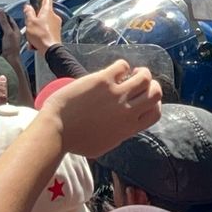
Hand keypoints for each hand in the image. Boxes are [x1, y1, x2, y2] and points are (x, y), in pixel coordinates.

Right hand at [0, 10, 21, 58]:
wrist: (8, 61)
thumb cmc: (12, 49)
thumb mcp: (8, 33)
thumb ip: (4, 22)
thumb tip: (1, 12)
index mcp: (16, 29)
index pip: (9, 18)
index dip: (3, 14)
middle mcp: (12, 34)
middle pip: (4, 24)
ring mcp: (7, 39)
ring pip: (0, 30)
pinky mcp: (2, 44)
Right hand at [23, 0, 61, 52]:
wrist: (50, 50)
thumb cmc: (41, 36)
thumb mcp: (30, 22)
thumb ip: (28, 12)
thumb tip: (27, 7)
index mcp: (48, 11)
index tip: (36, 0)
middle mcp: (54, 17)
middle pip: (43, 13)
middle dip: (35, 18)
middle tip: (29, 22)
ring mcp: (56, 25)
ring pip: (43, 23)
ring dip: (36, 29)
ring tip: (31, 35)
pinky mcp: (55, 34)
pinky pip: (45, 32)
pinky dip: (40, 36)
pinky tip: (35, 42)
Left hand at [41, 61, 161, 157]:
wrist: (55, 130)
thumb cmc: (75, 141)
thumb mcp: (104, 146)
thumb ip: (119, 135)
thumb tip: (125, 128)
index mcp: (128, 128)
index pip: (156, 113)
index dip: (154, 104)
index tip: (143, 100)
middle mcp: (127, 112)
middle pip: (155, 93)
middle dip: (151, 85)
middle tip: (137, 84)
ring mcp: (116, 95)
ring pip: (144, 77)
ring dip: (140, 72)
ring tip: (128, 74)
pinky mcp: (102, 81)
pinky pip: (122, 66)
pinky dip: (121, 66)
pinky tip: (111, 72)